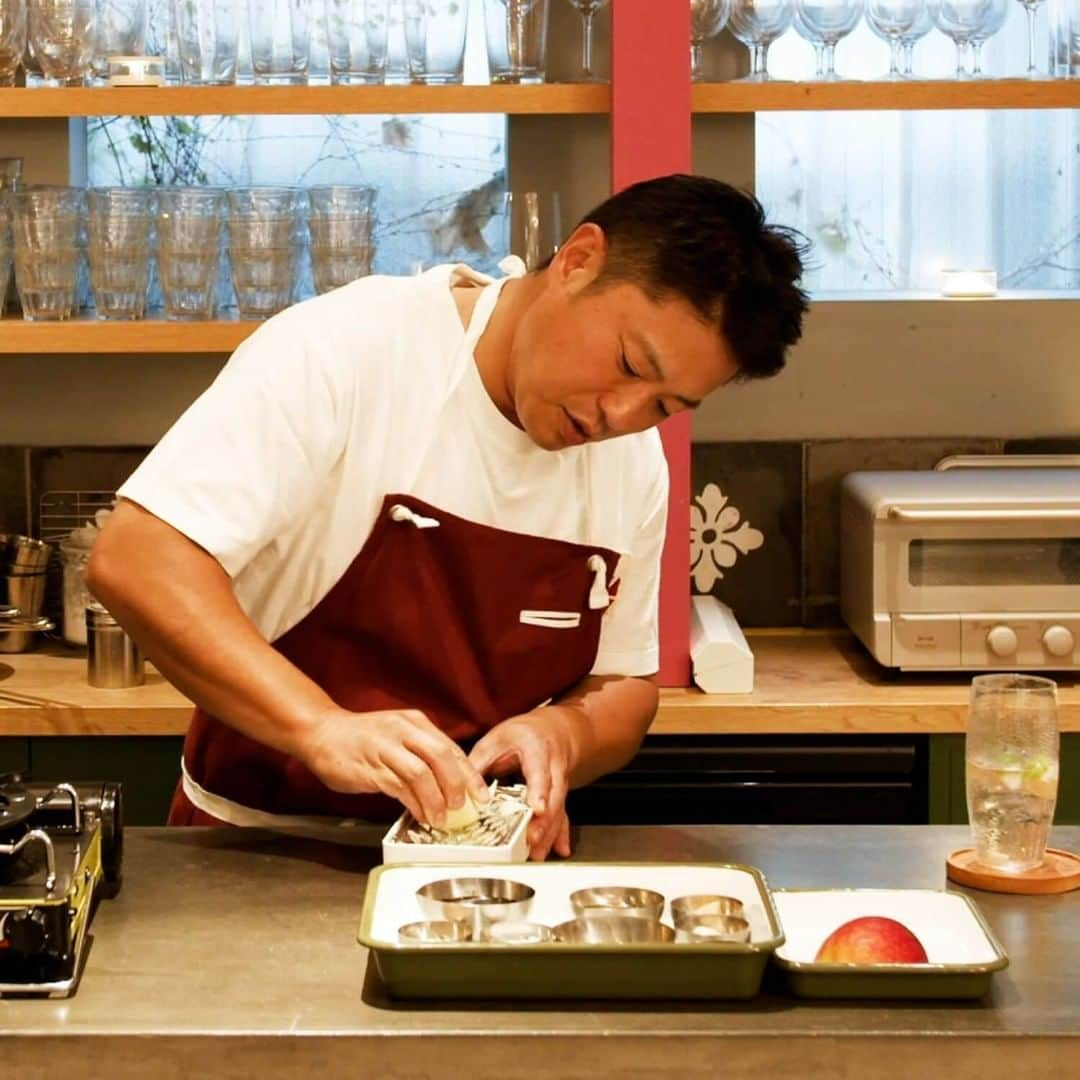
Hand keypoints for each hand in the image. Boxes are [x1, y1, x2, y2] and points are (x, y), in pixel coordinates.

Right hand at [300, 707, 489, 826]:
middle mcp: (403, 730)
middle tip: (462, 807)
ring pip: (421, 773)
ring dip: (435, 800)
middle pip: (441, 756)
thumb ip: (422, 753)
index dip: (469, 774)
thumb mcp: (398, 735)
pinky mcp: (370, 767)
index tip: (481, 795)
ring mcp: (386, 748)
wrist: (322, 732)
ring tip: (441, 818)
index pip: (451, 748)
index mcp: (415, 722)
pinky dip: (414, 804)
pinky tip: (421, 815)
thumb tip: (450, 782)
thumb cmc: (362, 738)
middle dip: (457, 785)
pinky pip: (399, 788)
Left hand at [468, 708, 576, 860]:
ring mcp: (559, 784)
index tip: (537, 807)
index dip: (539, 791)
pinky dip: (560, 834)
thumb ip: (479, 762)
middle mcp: (553, 768)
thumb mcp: (497, 738)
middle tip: (532, 840)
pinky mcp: (559, 797)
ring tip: (537, 854)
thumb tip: (459, 787)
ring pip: (558, 810)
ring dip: (549, 833)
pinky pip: (562, 816)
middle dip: (544, 821)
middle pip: (553, 797)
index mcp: (537, 750)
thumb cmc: (524, 733)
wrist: (553, 730)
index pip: (539, 772)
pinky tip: (560, 849)